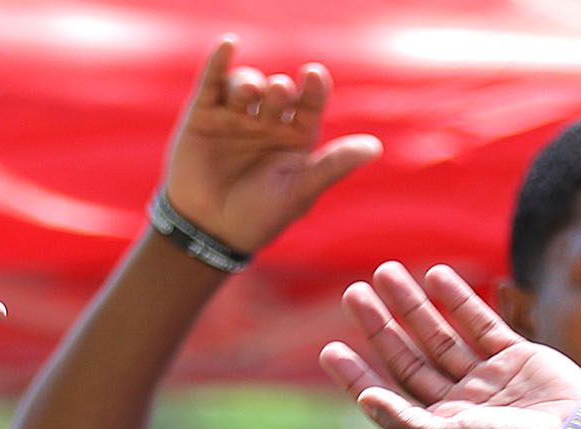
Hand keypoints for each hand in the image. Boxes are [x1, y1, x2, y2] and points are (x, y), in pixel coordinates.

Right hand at [161, 38, 380, 257]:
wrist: (210, 230)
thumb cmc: (260, 216)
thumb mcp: (299, 191)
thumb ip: (333, 166)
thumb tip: (376, 147)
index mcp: (296, 137)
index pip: (310, 104)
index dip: (313, 88)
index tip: (314, 75)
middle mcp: (268, 122)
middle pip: (277, 93)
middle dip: (279, 90)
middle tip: (279, 92)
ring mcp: (236, 117)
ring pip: (245, 85)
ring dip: (248, 83)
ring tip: (249, 93)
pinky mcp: (204, 114)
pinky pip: (213, 81)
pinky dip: (220, 61)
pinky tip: (229, 45)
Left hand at [320, 264, 580, 428]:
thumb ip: (406, 423)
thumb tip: (365, 401)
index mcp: (440, 428)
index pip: (388, 394)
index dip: (358, 374)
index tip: (331, 349)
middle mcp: (460, 403)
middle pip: (410, 357)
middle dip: (381, 326)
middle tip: (352, 292)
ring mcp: (487, 378)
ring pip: (440, 334)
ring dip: (413, 305)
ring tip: (385, 272)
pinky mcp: (515, 357)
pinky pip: (480, 323)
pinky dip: (459, 299)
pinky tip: (436, 276)